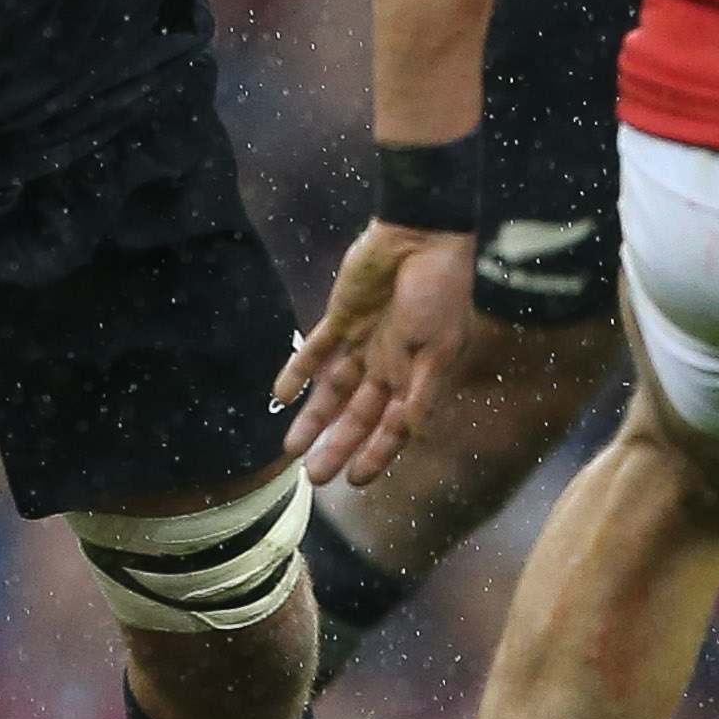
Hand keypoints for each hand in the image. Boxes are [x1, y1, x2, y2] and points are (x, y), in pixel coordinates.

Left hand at [272, 219, 475, 485]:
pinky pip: (315, 349)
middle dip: (338, 446)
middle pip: (357, 414)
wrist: (421, 236)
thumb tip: (416, 434)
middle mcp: (388, 364)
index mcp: (415, 374)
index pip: (392, 426)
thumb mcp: (438, 346)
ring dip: (313, 418)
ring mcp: (363, 341)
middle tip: (315, 478)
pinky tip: (279, 396)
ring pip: (332, 389)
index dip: (376, 454)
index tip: (355, 482)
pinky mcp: (341, 316)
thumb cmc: (439, 290)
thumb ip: (422, 390)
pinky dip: (297, 372)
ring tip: (290, 448)